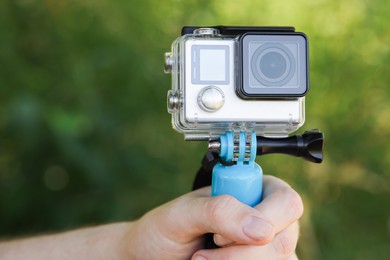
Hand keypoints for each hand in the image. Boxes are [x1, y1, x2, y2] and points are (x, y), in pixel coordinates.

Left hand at [127, 175, 303, 259]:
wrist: (152, 256)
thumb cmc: (166, 229)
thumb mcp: (184, 213)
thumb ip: (219, 210)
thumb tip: (262, 228)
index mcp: (254, 191)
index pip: (286, 202)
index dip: (262, 219)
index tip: (218, 236)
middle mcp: (267, 220)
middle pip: (284, 240)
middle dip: (242, 253)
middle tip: (203, 254)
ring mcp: (267, 250)